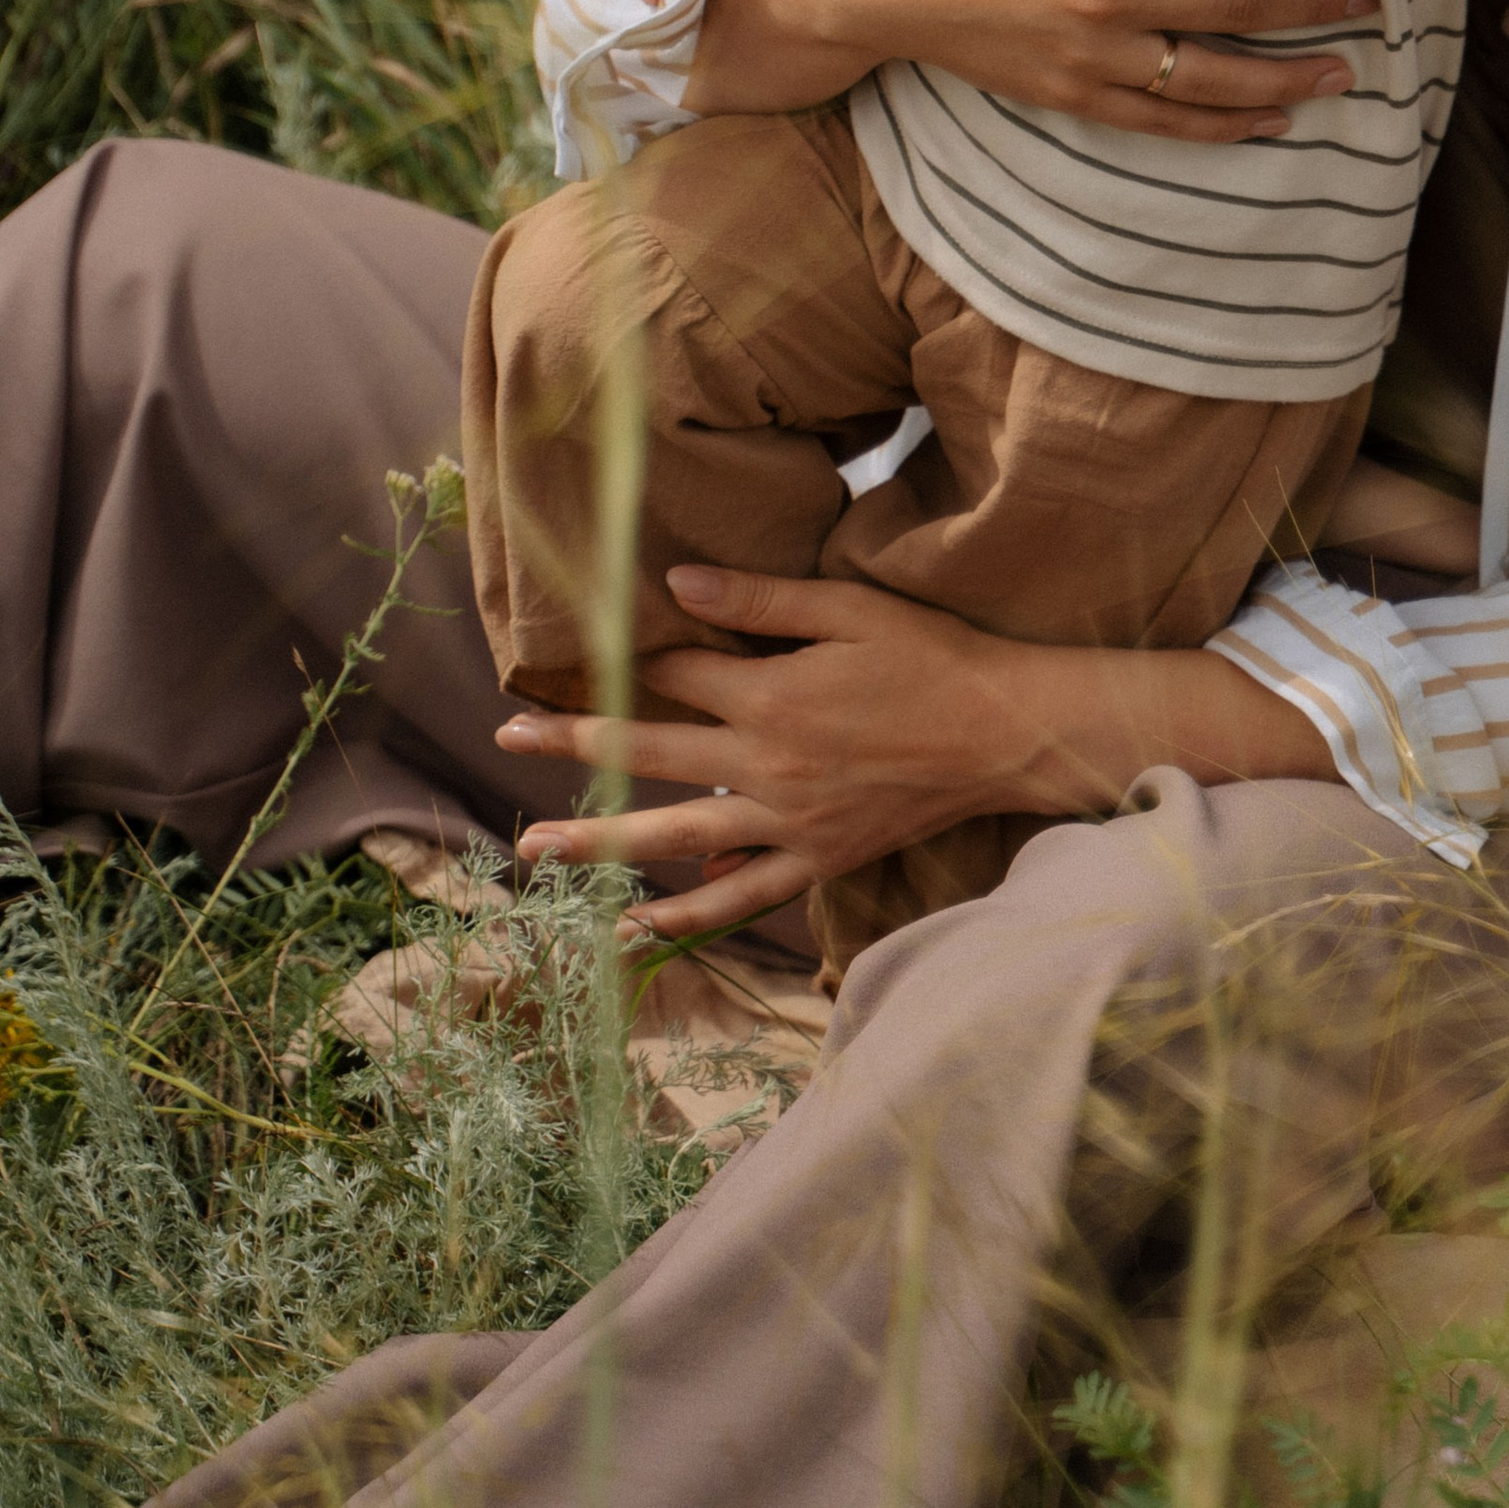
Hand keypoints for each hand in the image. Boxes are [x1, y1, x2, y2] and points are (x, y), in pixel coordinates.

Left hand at [501, 572, 1074, 940]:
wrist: (1005, 734)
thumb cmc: (931, 656)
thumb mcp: (848, 608)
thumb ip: (760, 598)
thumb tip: (675, 584)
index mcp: (771, 695)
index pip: (673, 673)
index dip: (621, 656)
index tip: (567, 648)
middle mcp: (767, 765)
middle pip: (650, 752)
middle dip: (573, 743)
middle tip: (503, 736)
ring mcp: (789, 823)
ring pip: (675, 837)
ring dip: (599, 841)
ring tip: (534, 849)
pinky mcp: (817, 861)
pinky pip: (740, 898)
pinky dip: (685, 915)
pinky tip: (633, 924)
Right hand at [692, 0, 1376, 141]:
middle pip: (1241, 10)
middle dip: (1319, 8)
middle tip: (1376, 5)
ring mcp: (1091, 55)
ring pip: (1215, 79)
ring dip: (1289, 82)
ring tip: (1346, 77)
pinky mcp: (1070, 95)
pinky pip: (1162, 120)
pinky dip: (1223, 128)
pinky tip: (1269, 125)